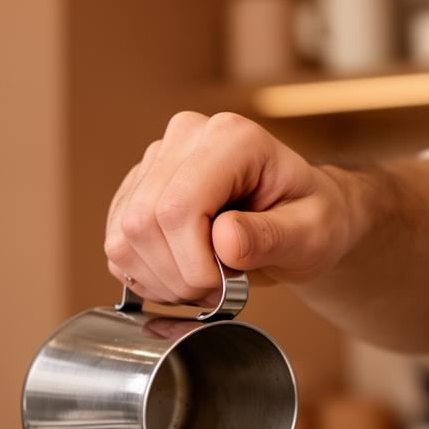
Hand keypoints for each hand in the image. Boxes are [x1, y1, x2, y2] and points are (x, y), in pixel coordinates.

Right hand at [104, 111, 355, 304]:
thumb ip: (272, 237)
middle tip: (216, 290)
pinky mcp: (136, 190)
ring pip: (123, 239)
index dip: (194, 262)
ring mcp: (155, 162)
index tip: (227, 283)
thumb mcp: (311, 235)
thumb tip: (224, 239)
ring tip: (202, 284)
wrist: (298, 218)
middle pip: (143, 224)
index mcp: (230, 139)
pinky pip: (117, 246)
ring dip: (160, 281)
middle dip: (178, 276)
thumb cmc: (311, 220)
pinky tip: (180, 276)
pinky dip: (145, 277)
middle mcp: (185, 138)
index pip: (178, 208)